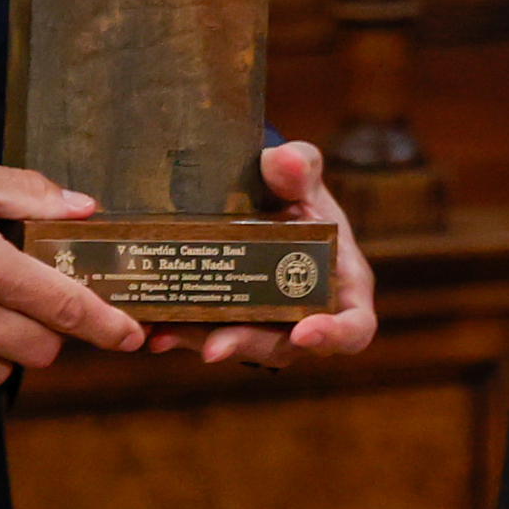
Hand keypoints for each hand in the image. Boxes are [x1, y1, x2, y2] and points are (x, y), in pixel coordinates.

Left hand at [146, 140, 379, 366]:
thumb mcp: (303, 177)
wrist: (260, 198)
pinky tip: (155, 328)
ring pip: (239, 344)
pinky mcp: (230, 321)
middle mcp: (306, 316)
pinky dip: (182, 332)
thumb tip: (286, 161)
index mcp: (343, 288)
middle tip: (214, 346)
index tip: (305, 332)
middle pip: (284, 345)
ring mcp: (266, 324)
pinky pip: (208, 333)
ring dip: (203, 342)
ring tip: (167, 334)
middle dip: (247, 344)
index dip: (333, 336)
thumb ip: (300, 167)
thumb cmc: (297, 195)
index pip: (353, 329)